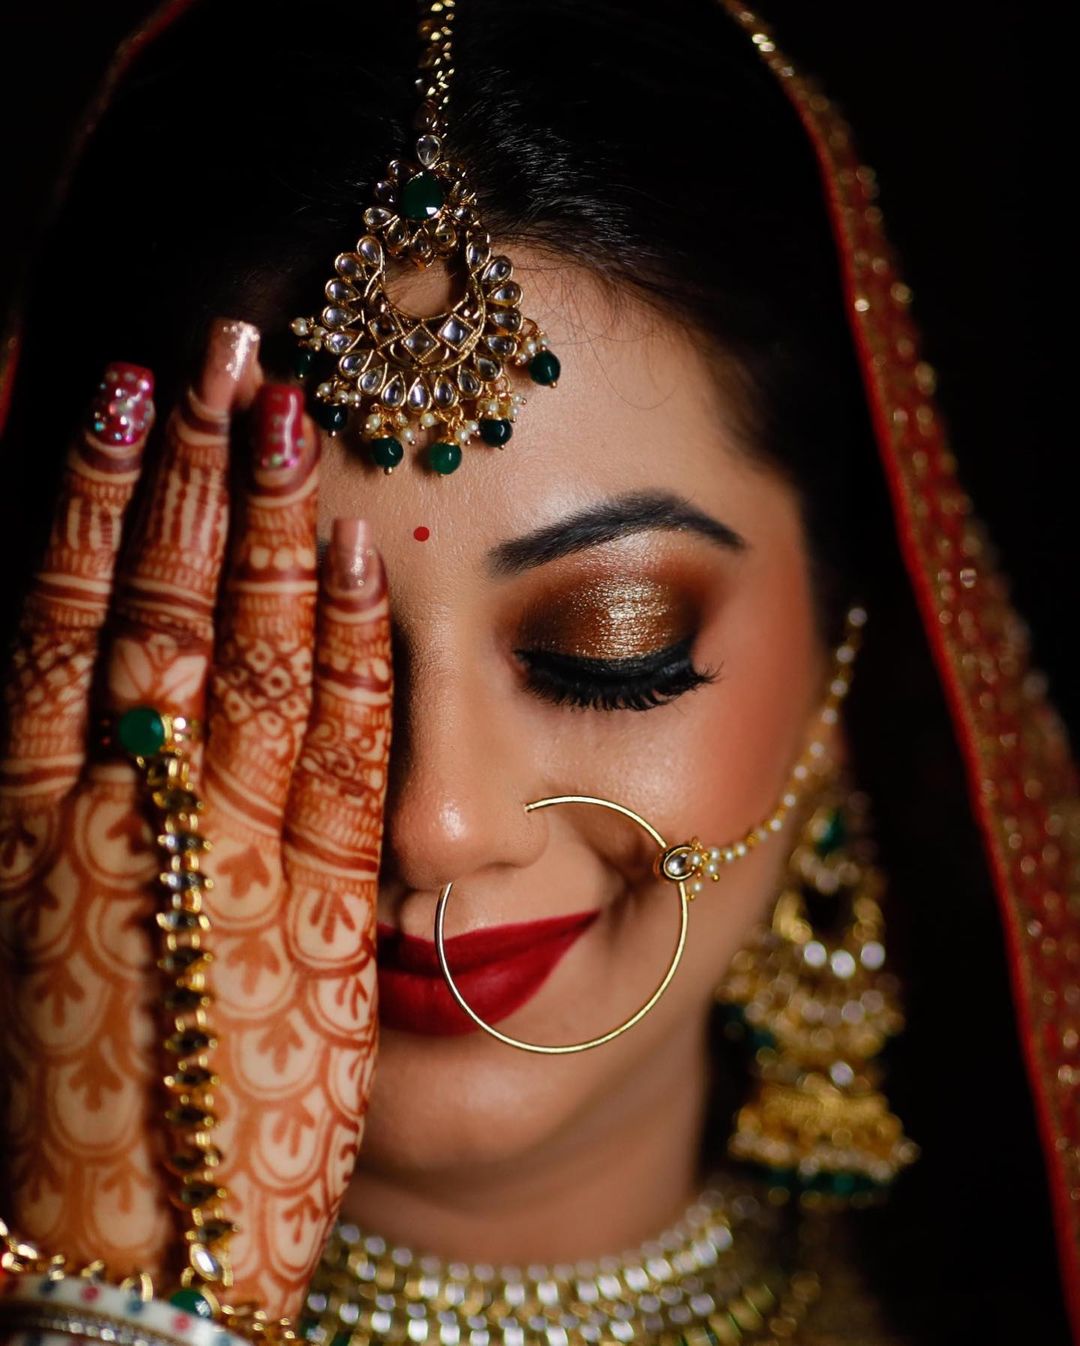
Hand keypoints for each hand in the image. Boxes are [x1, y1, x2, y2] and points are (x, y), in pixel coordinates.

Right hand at [0, 320, 390, 1314]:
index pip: (51, 615)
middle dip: (186, 471)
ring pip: (241, 659)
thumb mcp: (28, 921)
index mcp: (24, 819)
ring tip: (285, 407)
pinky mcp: (317, 909)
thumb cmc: (72, 1092)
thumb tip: (92, 669)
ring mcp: (220, 856)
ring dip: (264, 526)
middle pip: (150, 608)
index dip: (79, 493)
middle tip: (220, 348)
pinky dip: (345, 648)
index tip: (113, 387)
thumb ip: (58, 784)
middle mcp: (115, 816)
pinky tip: (361, 554)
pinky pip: (333, 755)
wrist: (137, 1247)